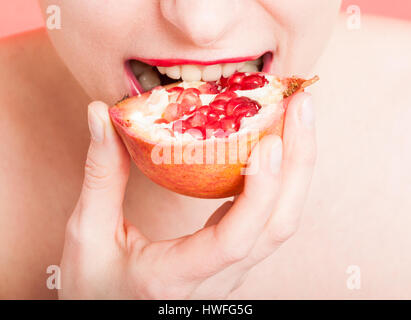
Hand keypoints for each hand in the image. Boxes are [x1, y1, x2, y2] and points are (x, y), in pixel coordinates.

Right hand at [59, 92, 315, 298]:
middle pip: (277, 225)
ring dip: (295, 167)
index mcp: (175, 277)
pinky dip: (279, 178)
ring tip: (295, 117)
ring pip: (280, 222)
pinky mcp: (234, 258)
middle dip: (298, 162)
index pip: (233, 240)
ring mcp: (232, 271)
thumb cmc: (95, 286)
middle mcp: (217, 278)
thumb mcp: (88, 233)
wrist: (111, 316)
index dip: (259, 192)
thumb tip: (101, 115)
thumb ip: (100, 174)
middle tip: (300, 105)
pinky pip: (268, 218)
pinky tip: (273, 146)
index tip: (270, 141)